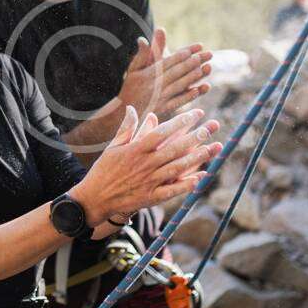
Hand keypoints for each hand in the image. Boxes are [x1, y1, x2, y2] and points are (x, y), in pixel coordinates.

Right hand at [73, 107, 221, 223]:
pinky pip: (172, 191)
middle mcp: (145, 164)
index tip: (196, 114)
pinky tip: (201, 178)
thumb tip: (131, 108)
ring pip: (177, 168)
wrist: (94, 199)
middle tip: (211, 128)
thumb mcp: (113, 146)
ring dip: (197, 158)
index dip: (181, 122)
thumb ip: (127, 128)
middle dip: (195, 137)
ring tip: (213, 148)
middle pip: (174, 148)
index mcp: (136, 149)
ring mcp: (149, 181)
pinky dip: (187, 185)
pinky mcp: (150, 197)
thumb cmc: (104, 170)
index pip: (162, 132)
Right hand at [118, 28, 211, 120]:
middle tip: (205, 55)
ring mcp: (160, 97)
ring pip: (179, 85)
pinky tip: (198, 90)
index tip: (193, 49)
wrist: (124, 113)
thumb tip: (142, 39)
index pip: (168, 61)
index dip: (182, 54)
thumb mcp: (133, 70)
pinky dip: (188, 96)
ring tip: (205, 68)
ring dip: (193, 77)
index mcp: (148, 74)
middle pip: (177, 71)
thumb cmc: (130, 89)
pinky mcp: (163, 109)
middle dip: (192, 62)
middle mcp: (154, 85)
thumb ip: (141, 55)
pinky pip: (178, 101)